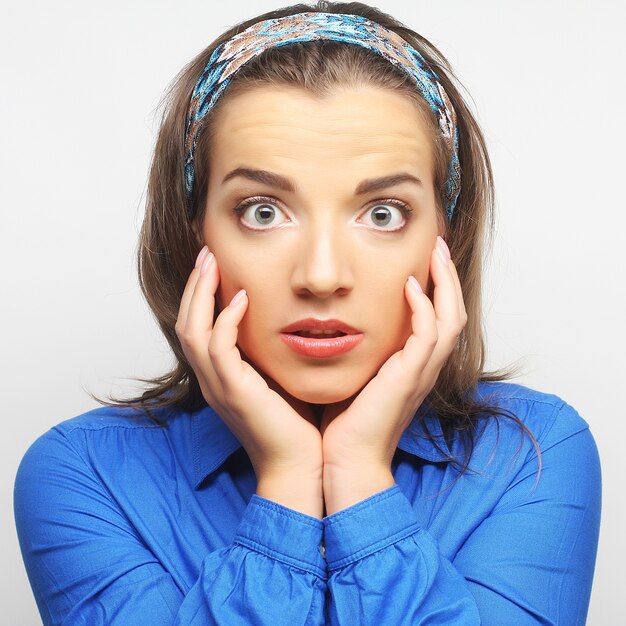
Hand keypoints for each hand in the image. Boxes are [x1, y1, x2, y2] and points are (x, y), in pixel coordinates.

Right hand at [175, 247, 323, 516]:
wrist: (301, 467)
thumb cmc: (297, 424)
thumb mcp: (280, 378)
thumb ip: (273, 351)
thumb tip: (287, 320)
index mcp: (222, 376)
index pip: (200, 327)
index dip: (202, 294)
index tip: (215, 263)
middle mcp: (213, 380)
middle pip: (187, 322)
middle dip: (195, 285)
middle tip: (206, 252)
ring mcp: (219, 387)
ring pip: (193, 330)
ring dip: (201, 293)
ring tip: (212, 262)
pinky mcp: (235, 393)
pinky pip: (219, 349)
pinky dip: (225, 321)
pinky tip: (240, 298)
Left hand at [320, 237, 466, 513]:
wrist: (345, 460)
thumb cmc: (344, 421)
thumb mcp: (355, 375)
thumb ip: (359, 350)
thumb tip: (339, 323)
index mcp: (413, 367)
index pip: (437, 319)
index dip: (436, 288)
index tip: (423, 259)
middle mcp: (424, 368)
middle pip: (453, 313)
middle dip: (447, 277)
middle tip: (437, 245)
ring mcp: (420, 373)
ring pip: (450, 320)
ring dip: (445, 284)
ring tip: (434, 253)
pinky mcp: (408, 379)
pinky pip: (427, 336)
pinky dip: (423, 308)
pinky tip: (409, 286)